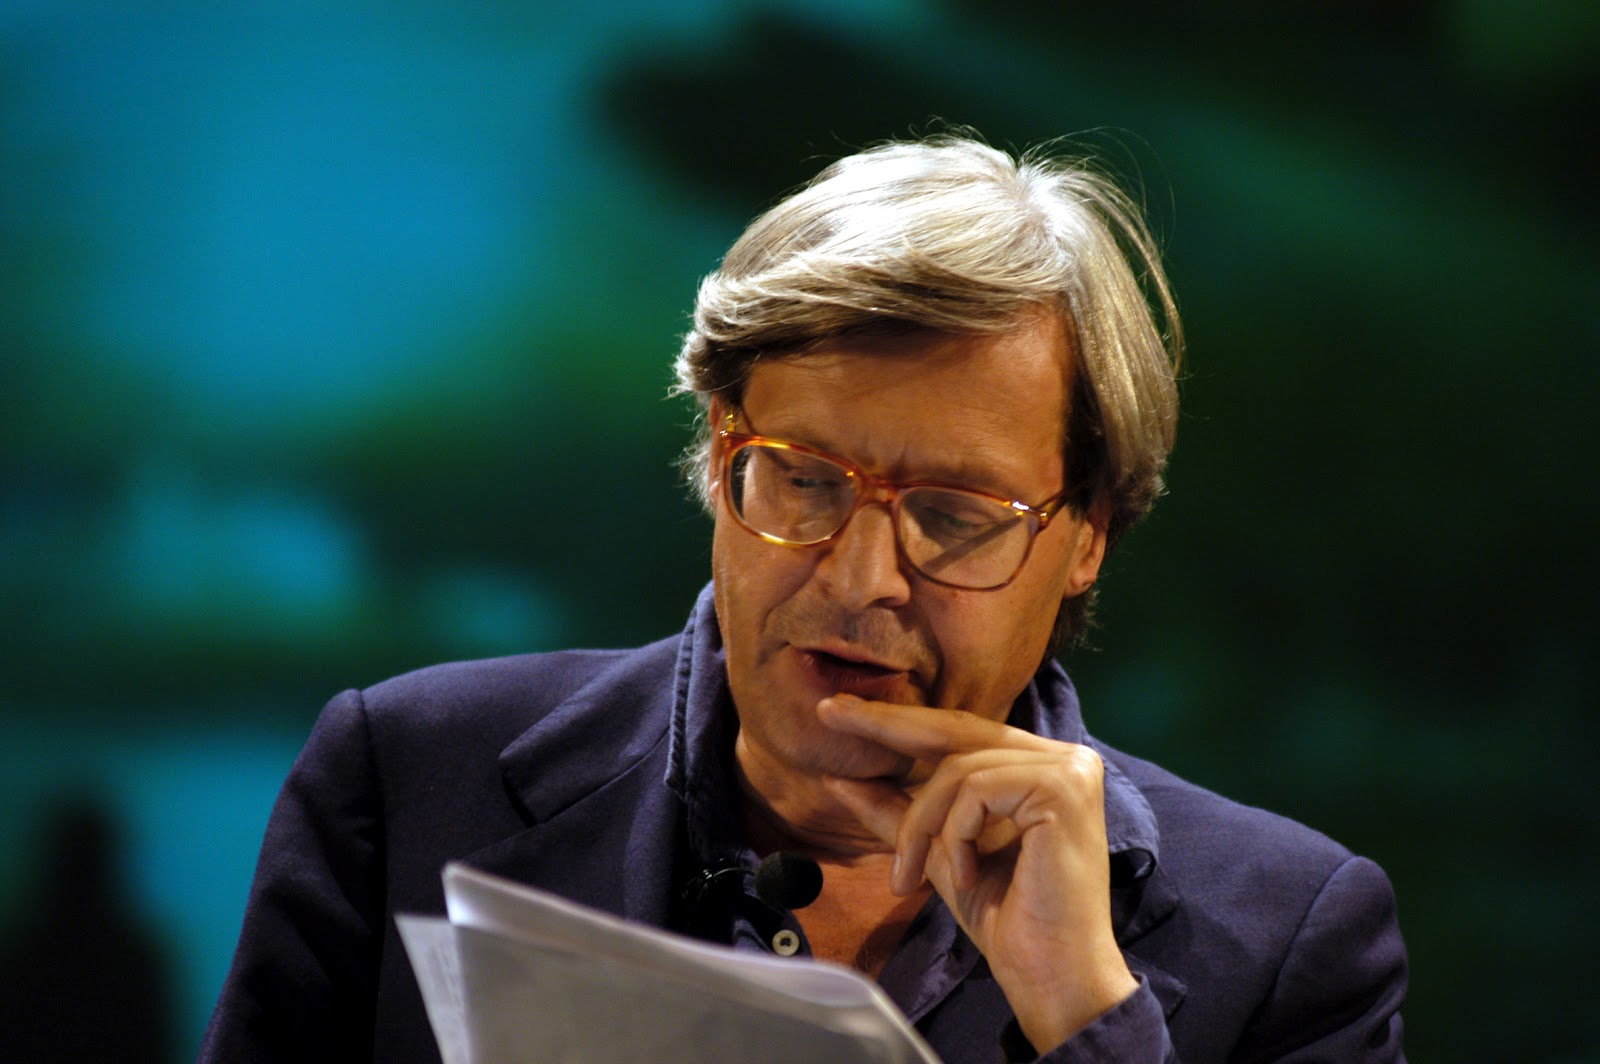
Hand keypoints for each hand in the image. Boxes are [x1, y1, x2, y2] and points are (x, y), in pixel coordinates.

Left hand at [817, 694, 1137, 1052]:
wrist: (1050, 975)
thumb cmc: (1004, 919)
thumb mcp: (938, 853)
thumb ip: (898, 812)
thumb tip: (838, 778)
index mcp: (1039, 765)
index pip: (959, 731)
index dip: (898, 720)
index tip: (836, 712)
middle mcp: (1063, 756)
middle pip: (957, 728)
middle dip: (885, 724)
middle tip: (829, 715)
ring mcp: (1069, 769)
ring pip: (958, 768)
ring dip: (920, 825)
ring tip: (911, 875)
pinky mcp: (1063, 788)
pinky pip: (976, 790)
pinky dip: (954, 836)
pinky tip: (967, 877)